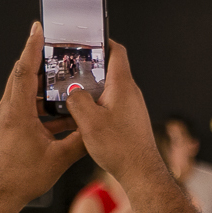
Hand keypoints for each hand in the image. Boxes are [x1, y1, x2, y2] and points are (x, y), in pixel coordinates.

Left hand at [0, 22, 86, 206]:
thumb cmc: (22, 179)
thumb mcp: (58, 159)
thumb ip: (80, 141)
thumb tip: (98, 128)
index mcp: (17, 114)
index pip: (24, 71)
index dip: (33, 47)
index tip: (38, 27)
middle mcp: (6, 112)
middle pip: (23, 77)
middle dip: (40, 62)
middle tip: (56, 49)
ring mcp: (2, 120)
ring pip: (23, 94)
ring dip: (43, 89)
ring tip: (63, 86)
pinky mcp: (3, 129)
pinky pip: (22, 109)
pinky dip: (39, 107)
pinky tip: (58, 117)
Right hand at [65, 41, 166, 186]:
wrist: (141, 173)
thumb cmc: (121, 149)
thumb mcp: (88, 121)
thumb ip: (76, 99)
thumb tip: (72, 92)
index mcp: (123, 86)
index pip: (116, 51)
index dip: (102, 41)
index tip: (87, 39)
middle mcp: (130, 94)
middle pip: (109, 70)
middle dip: (89, 68)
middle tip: (70, 69)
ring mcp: (131, 108)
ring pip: (108, 90)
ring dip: (91, 90)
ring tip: (72, 96)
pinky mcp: (129, 121)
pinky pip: (110, 106)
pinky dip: (97, 106)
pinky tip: (83, 118)